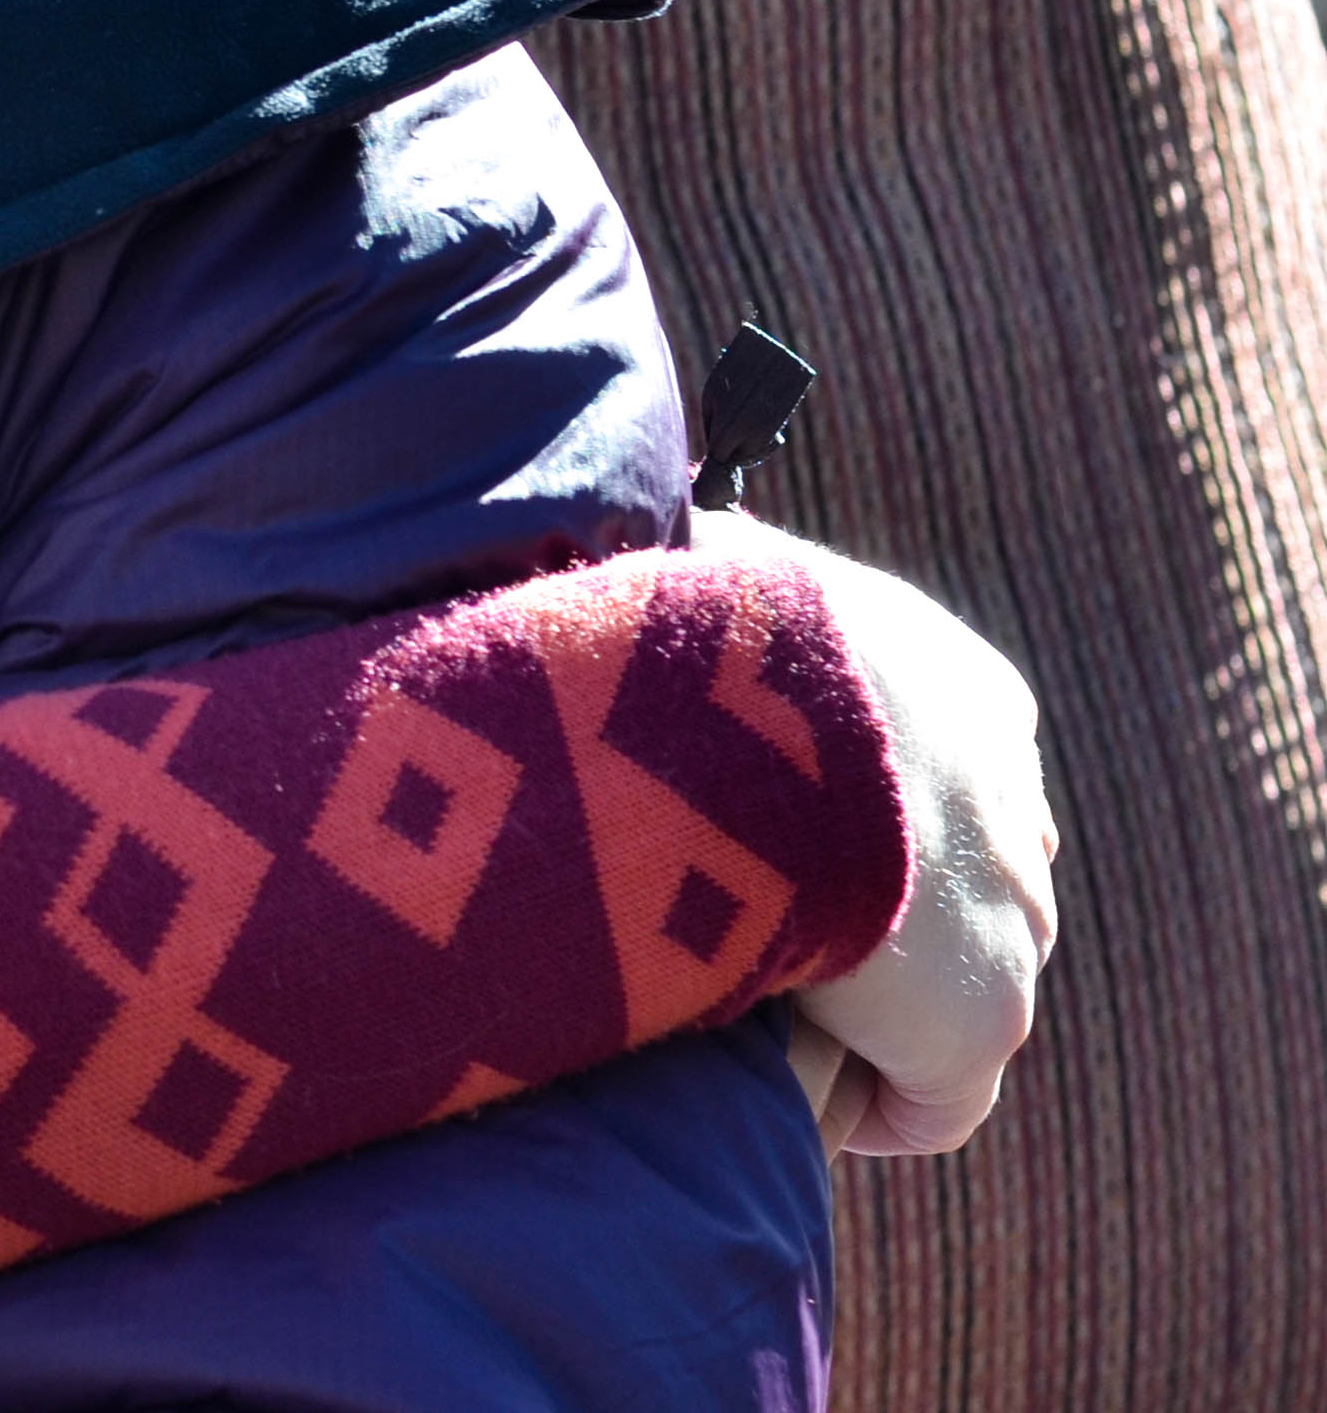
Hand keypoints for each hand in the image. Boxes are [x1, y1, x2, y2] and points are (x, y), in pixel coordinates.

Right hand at [701, 510, 1058, 1153]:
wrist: (747, 722)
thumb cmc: (703, 631)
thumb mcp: (713, 569)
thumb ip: (714, 580)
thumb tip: (646, 551)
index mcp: (971, 694)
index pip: (939, 772)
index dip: (849, 816)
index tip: (762, 836)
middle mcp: (1011, 808)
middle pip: (958, 886)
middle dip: (875, 913)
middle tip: (755, 929)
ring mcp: (1009, 921)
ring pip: (952, 989)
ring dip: (866, 1005)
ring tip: (757, 1014)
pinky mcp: (978, 1023)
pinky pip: (932, 1099)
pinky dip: (874, 1105)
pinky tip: (797, 1099)